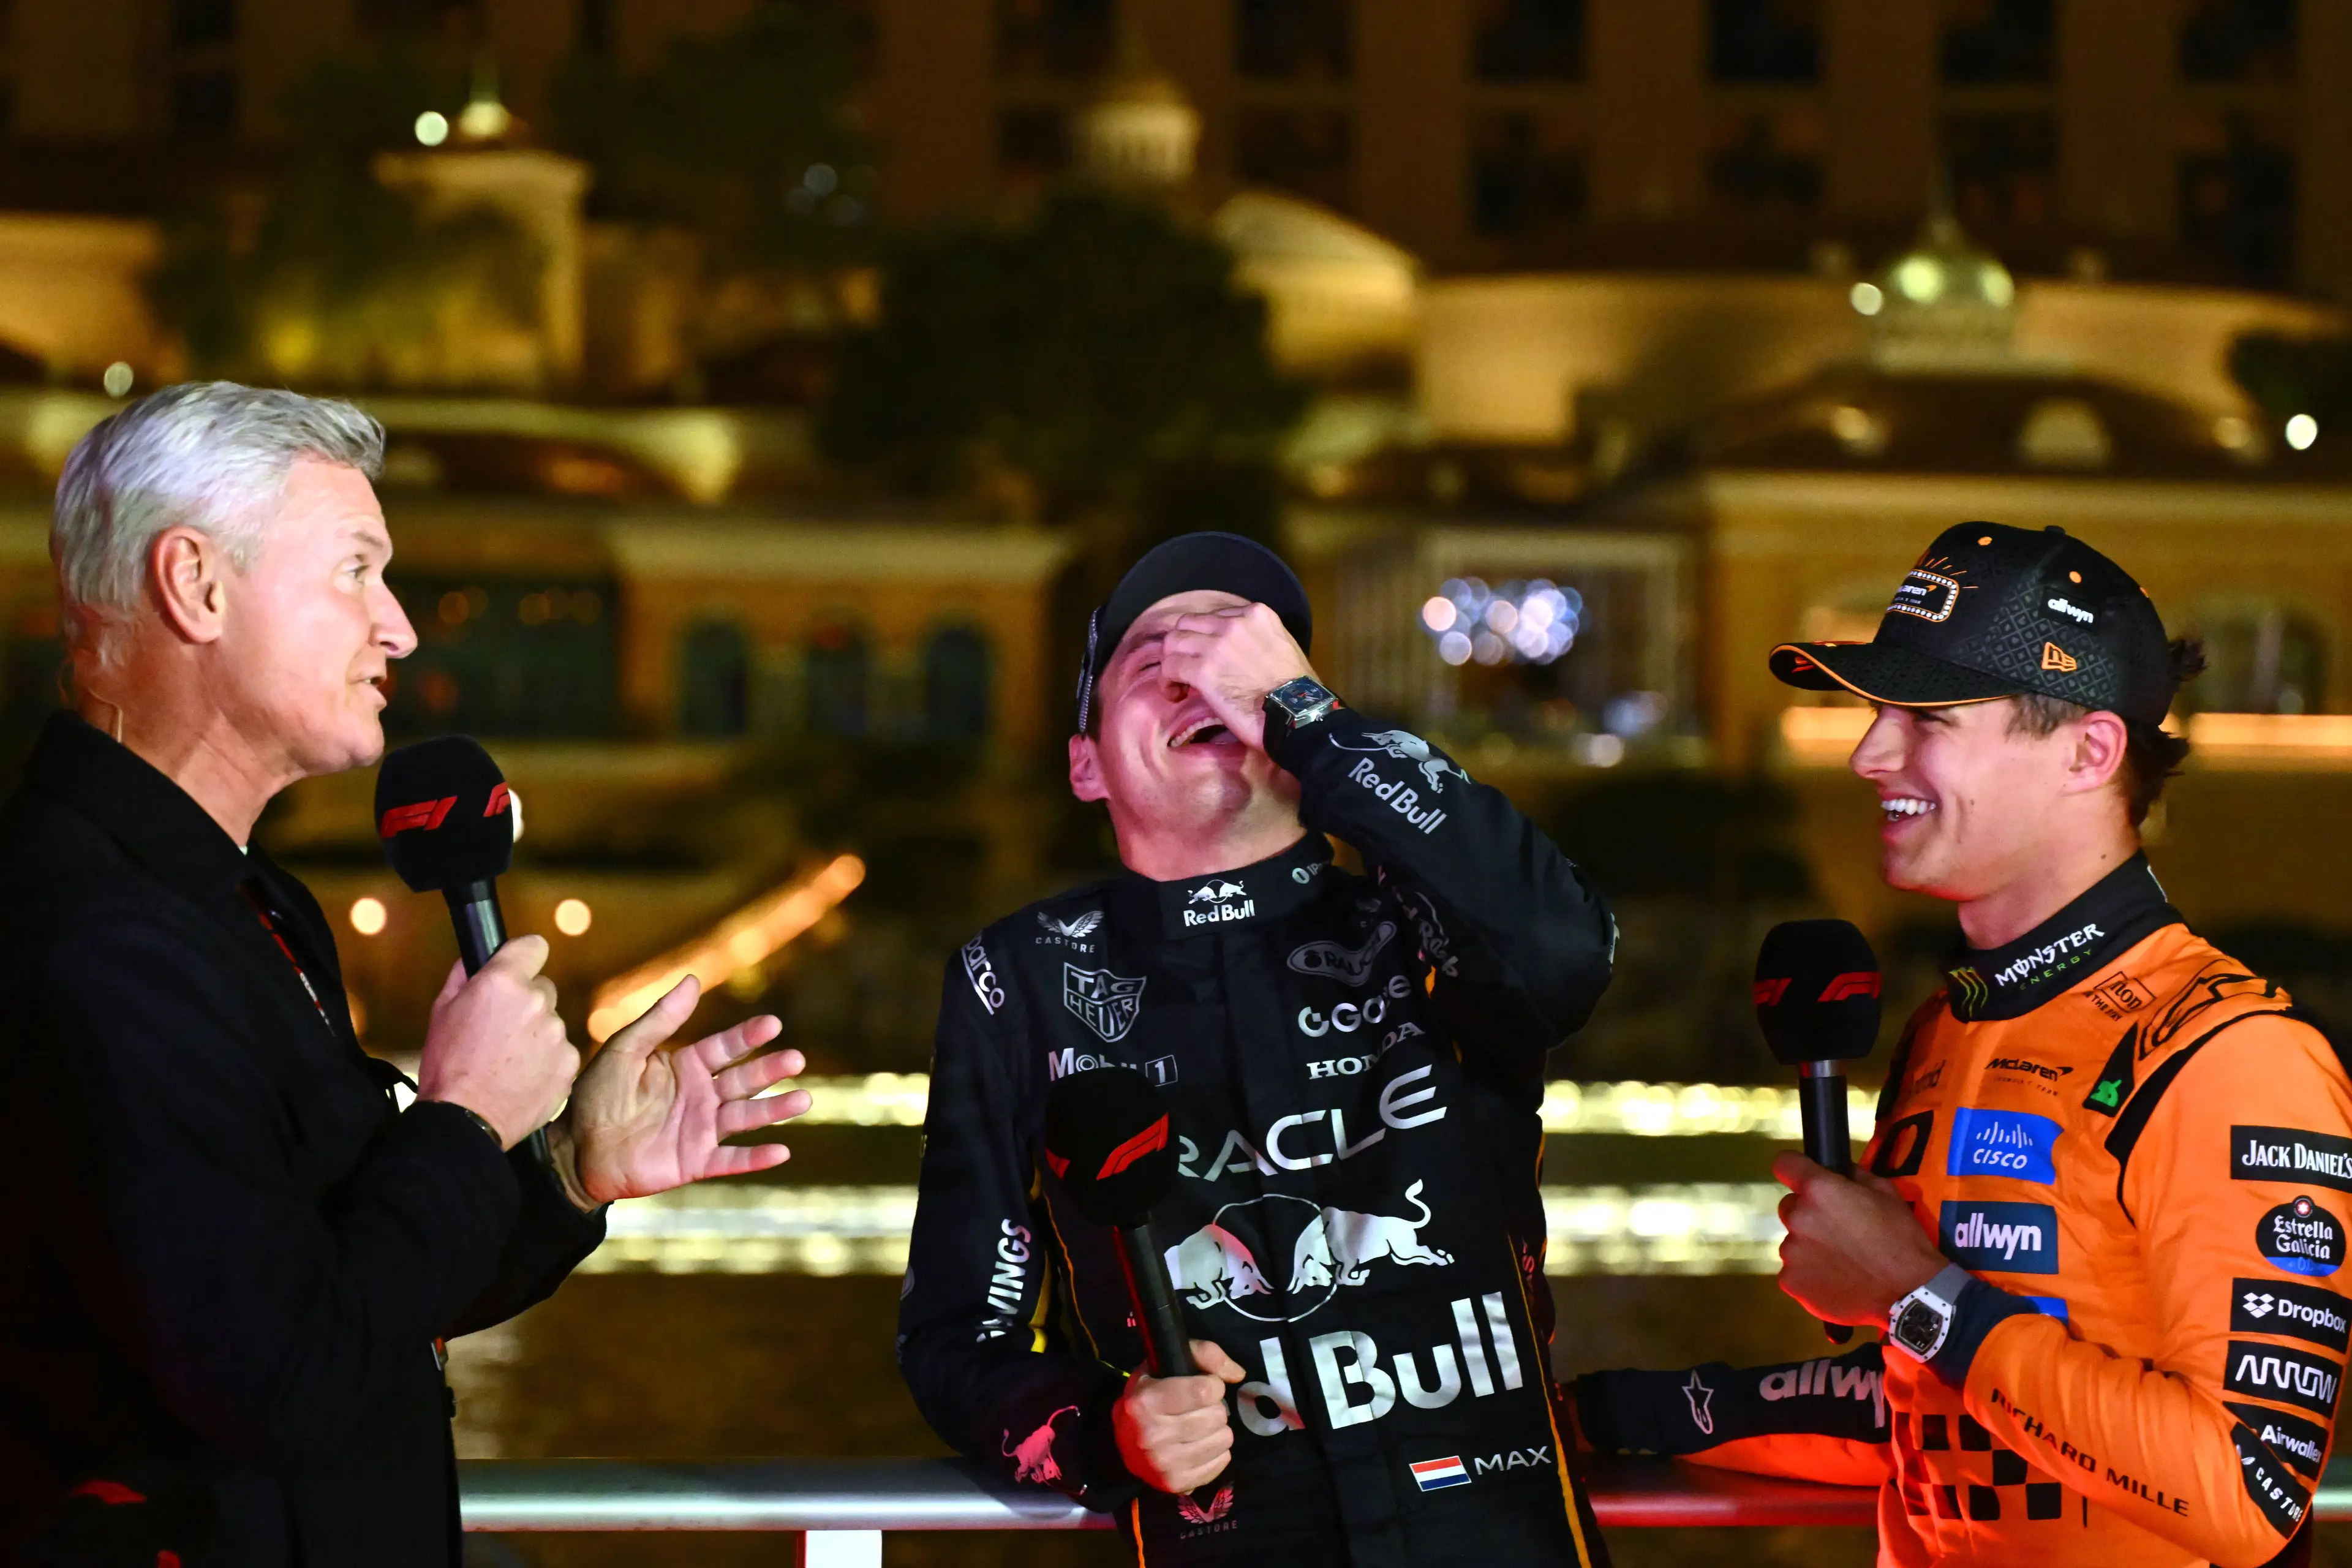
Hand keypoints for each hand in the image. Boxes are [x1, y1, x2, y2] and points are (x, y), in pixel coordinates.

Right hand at [417, 936, 576, 1148]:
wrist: (464, 1121)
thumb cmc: (446, 1067)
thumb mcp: (442, 1012)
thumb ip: (464, 977)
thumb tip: (477, 959)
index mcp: (503, 982)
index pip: (533, 946)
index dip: (524, 957)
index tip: (520, 967)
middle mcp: (537, 1002)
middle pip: (542, 989)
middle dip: (525, 1004)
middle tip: (501, 1031)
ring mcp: (557, 1033)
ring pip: (551, 1023)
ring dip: (536, 1036)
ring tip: (508, 1062)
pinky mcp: (569, 1063)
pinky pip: (561, 1052)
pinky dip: (547, 1062)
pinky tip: (522, 1078)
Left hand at [554, 975, 810, 1206]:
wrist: (575, 1150)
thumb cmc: (595, 1096)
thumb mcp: (624, 1050)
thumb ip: (659, 1020)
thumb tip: (692, 979)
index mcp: (685, 1066)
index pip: (725, 1048)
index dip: (749, 1036)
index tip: (773, 1024)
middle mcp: (701, 1096)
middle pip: (744, 1080)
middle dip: (771, 1070)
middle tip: (795, 1059)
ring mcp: (701, 1129)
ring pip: (746, 1117)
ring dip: (775, 1109)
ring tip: (803, 1099)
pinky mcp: (695, 1162)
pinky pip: (731, 1161)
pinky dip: (756, 1158)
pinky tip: (782, 1152)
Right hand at [1114, 1339, 1244, 1493]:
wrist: (1124, 1441)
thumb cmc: (1150, 1396)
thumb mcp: (1167, 1365)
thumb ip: (1204, 1354)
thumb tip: (1237, 1374)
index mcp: (1145, 1401)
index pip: (1205, 1390)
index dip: (1212, 1384)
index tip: (1203, 1385)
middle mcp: (1152, 1435)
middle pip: (1217, 1415)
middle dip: (1214, 1407)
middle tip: (1197, 1409)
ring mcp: (1163, 1464)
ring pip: (1224, 1439)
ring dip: (1217, 1429)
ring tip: (1199, 1426)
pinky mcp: (1176, 1484)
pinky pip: (1222, 1462)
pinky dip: (1216, 1452)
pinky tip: (1198, 1445)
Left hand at [1157, 602, 1314, 753]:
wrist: (1299, 714)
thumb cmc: (1297, 690)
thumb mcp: (1282, 647)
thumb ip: (1257, 639)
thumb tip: (1236, 653)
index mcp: (1256, 614)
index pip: (1213, 616)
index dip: (1205, 638)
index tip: (1208, 658)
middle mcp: (1234, 622)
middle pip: (1187, 624)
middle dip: (1183, 647)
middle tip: (1187, 670)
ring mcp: (1217, 644)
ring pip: (1172, 642)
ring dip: (1172, 663)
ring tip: (1179, 684)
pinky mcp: (1203, 670)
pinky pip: (1170, 667)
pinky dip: (1167, 682)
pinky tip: (1176, 695)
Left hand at [1773, 1151, 1946, 1326]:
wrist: (1909, 1292)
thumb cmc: (1901, 1238)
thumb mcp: (1886, 1193)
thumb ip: (1855, 1176)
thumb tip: (1839, 1171)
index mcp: (1818, 1190)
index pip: (1785, 1164)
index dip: (1795, 1169)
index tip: (1805, 1178)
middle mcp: (1797, 1218)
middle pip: (1790, 1208)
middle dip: (1808, 1215)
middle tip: (1837, 1231)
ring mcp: (1791, 1253)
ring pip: (1794, 1243)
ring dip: (1809, 1248)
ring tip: (1841, 1263)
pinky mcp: (1791, 1282)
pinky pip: (1794, 1272)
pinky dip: (1810, 1276)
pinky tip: (1836, 1283)